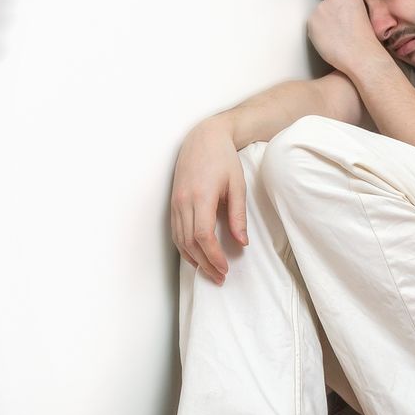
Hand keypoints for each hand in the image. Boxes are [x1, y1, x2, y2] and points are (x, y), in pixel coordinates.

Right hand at [170, 116, 246, 284]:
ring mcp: (176, 202)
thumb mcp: (237, 185)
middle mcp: (184, 201)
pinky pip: (175, 231)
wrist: (203, 138)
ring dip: (193, 259)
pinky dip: (184, 248)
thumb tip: (241, 242)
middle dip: (205, 263)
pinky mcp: (173, 202)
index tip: (225, 269)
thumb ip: (238, 215)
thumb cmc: (223, 159)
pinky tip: (195, 256)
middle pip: (190, 242)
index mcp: (201, 196)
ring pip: (180, 240)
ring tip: (209, 271)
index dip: (214, 256)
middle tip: (219, 277)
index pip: (203, 236)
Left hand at [307, 0, 384, 75]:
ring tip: (336, 36)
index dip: (343, 8)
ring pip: (319, 14)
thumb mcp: (363, 12)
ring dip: (324, 22)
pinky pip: (313, 26)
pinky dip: (318, 33)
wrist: (359, 54)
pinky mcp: (311, 21)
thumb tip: (338, 10)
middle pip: (328, 2)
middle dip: (332, 12)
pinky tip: (329, 40)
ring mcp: (321, 7)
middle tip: (341, 27)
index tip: (347, 17)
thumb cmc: (365, 38)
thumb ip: (349, 5)